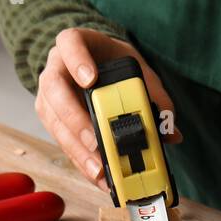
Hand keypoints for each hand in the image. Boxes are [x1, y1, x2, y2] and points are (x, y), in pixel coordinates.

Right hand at [35, 28, 180, 190]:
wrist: (94, 66)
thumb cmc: (112, 65)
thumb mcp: (136, 69)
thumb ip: (153, 95)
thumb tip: (170, 132)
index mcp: (75, 44)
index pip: (69, 44)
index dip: (77, 61)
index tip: (90, 80)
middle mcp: (55, 69)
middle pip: (55, 90)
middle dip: (75, 118)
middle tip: (95, 140)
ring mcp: (49, 96)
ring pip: (54, 121)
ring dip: (76, 149)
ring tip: (98, 169)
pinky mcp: (52, 121)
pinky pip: (62, 142)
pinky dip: (81, 161)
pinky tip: (98, 176)